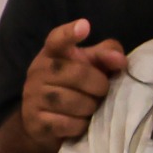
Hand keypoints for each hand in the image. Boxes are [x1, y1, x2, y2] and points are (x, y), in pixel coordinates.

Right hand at [20, 19, 127, 150]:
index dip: (70, 33)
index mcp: (51, 54)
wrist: (42, 124)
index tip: (84, 26)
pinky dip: (80, 126)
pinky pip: (67, 124)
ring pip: (74, 101)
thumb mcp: (89, 68)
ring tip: (90, 108)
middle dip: (98, 85)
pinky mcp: (35, 121)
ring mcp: (33, 97)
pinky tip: (79, 123)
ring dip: (90, 107)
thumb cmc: (73, 88)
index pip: (57, 40)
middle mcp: (37, 72)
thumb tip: (119, 59)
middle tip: (102, 91)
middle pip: (77, 73)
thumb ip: (106, 57)